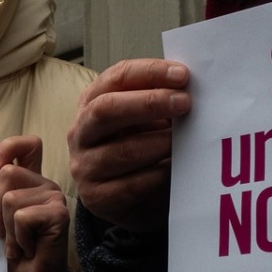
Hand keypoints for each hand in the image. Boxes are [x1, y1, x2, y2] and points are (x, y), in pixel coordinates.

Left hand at [0, 137, 70, 271]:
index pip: (27, 145)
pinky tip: (30, 248)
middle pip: (7, 173)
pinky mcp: (59, 214)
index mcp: (31, 181)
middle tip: (5, 232)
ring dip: (7, 228)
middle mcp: (45, 185)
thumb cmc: (12, 252)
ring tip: (19, 243)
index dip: (9, 146)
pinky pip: (22, 217)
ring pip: (10, 199)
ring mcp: (54, 198)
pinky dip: (18, 238)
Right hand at [66, 59, 191, 230]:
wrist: (129, 198)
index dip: (149, 73)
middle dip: (149, 103)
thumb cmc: (141, 147)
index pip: (116, 78)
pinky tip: (174, 169)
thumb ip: (160, 99)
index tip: (182, 75)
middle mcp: (81, 132)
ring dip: (159, 143)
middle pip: (107, 109)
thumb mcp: (146, 119)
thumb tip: (190, 87)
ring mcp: (85, 166)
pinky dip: (157, 175)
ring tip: (185, 141)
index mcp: (92, 102)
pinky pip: (131, 185)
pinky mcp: (96, 197)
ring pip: (122, 151)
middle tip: (185, 103)